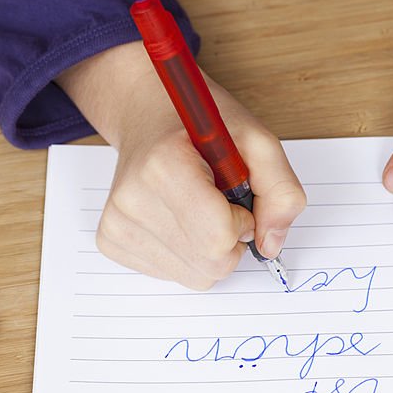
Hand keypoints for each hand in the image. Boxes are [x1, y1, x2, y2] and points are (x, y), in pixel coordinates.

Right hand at [56, 41, 304, 288]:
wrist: (147, 115)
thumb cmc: (201, 128)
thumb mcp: (257, 142)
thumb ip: (280, 191)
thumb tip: (271, 245)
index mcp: (164, 167)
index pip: (219, 238)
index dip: (243, 223)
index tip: (236, 197)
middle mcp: (131, 199)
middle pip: (210, 265)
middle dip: (231, 241)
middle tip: (221, 203)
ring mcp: (116, 223)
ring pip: (195, 276)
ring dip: (211, 250)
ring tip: (199, 208)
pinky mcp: (111, 240)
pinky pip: (173, 274)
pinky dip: (189, 254)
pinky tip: (180, 219)